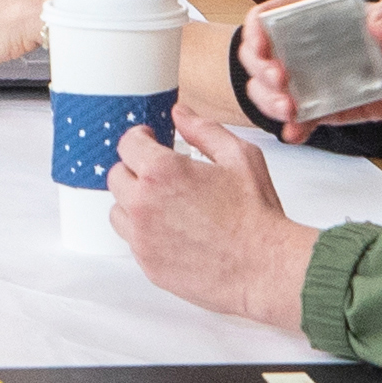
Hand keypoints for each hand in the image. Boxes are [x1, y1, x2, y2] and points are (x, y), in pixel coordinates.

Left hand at [109, 121, 315, 328]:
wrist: (264, 267)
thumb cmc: (256, 216)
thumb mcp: (239, 157)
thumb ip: (203, 130)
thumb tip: (181, 114)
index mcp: (162, 172)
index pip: (127, 144)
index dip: (140, 138)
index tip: (149, 140)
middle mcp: (144, 204)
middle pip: (117, 176)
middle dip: (135, 169)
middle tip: (159, 173)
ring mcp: (142, 238)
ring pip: (118, 211)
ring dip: (134, 202)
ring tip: (165, 204)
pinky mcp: (148, 264)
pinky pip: (133, 241)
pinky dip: (145, 233)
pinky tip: (173, 231)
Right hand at [246, 0, 381, 141]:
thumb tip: (380, 23)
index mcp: (310, 14)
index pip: (268, 16)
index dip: (256, 28)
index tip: (262, 44)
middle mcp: (299, 46)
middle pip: (256, 56)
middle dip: (260, 70)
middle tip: (280, 80)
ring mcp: (306, 79)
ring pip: (266, 90)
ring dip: (269, 101)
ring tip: (290, 109)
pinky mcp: (319, 107)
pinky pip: (297, 119)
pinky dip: (293, 128)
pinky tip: (295, 134)